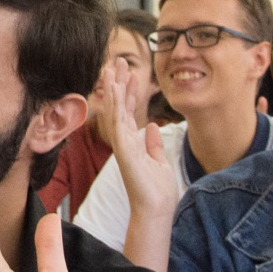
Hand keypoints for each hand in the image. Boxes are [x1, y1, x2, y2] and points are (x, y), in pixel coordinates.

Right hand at [100, 57, 180, 215]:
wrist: (156, 210)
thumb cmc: (157, 191)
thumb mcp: (159, 161)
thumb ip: (153, 144)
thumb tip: (152, 127)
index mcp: (132, 144)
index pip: (128, 112)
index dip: (129, 92)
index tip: (131, 73)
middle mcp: (124, 142)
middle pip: (119, 106)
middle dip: (118, 83)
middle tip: (117, 60)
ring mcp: (122, 146)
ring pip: (115, 110)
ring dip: (113, 88)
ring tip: (113, 66)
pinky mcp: (123, 150)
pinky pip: (118, 122)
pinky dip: (115, 104)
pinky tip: (114, 88)